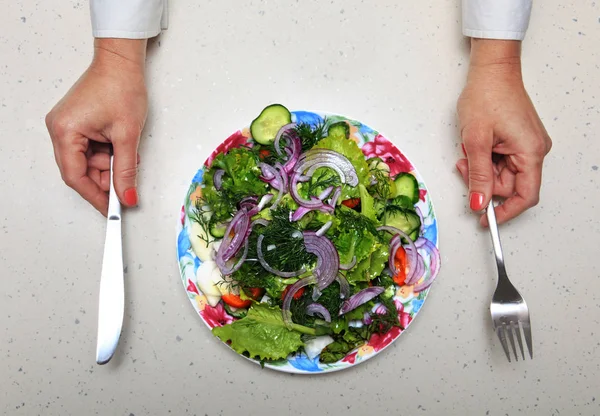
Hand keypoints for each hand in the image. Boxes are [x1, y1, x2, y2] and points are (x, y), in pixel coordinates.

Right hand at [45, 39, 147, 215]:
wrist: (122, 63)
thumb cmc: (121, 88)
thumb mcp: (127, 136)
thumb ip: (126, 171)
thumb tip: (127, 196)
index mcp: (65, 131)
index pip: (76, 177)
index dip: (95, 197)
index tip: (111, 210)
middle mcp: (60, 129)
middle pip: (79, 171)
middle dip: (104, 180)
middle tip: (126, 187)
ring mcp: (66, 127)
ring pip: (86, 162)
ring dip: (109, 166)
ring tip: (128, 156)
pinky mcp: (76, 124)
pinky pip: (89, 150)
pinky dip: (106, 155)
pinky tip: (120, 149)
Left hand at [456, 39, 551, 225]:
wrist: (491, 70)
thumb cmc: (487, 96)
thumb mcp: (476, 141)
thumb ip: (478, 176)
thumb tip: (479, 203)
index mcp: (530, 152)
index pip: (525, 196)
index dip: (504, 212)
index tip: (484, 219)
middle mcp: (534, 150)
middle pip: (509, 185)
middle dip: (483, 181)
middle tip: (464, 166)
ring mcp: (527, 145)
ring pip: (502, 174)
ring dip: (481, 168)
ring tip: (468, 149)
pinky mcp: (518, 140)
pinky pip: (501, 161)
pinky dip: (485, 159)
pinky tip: (476, 145)